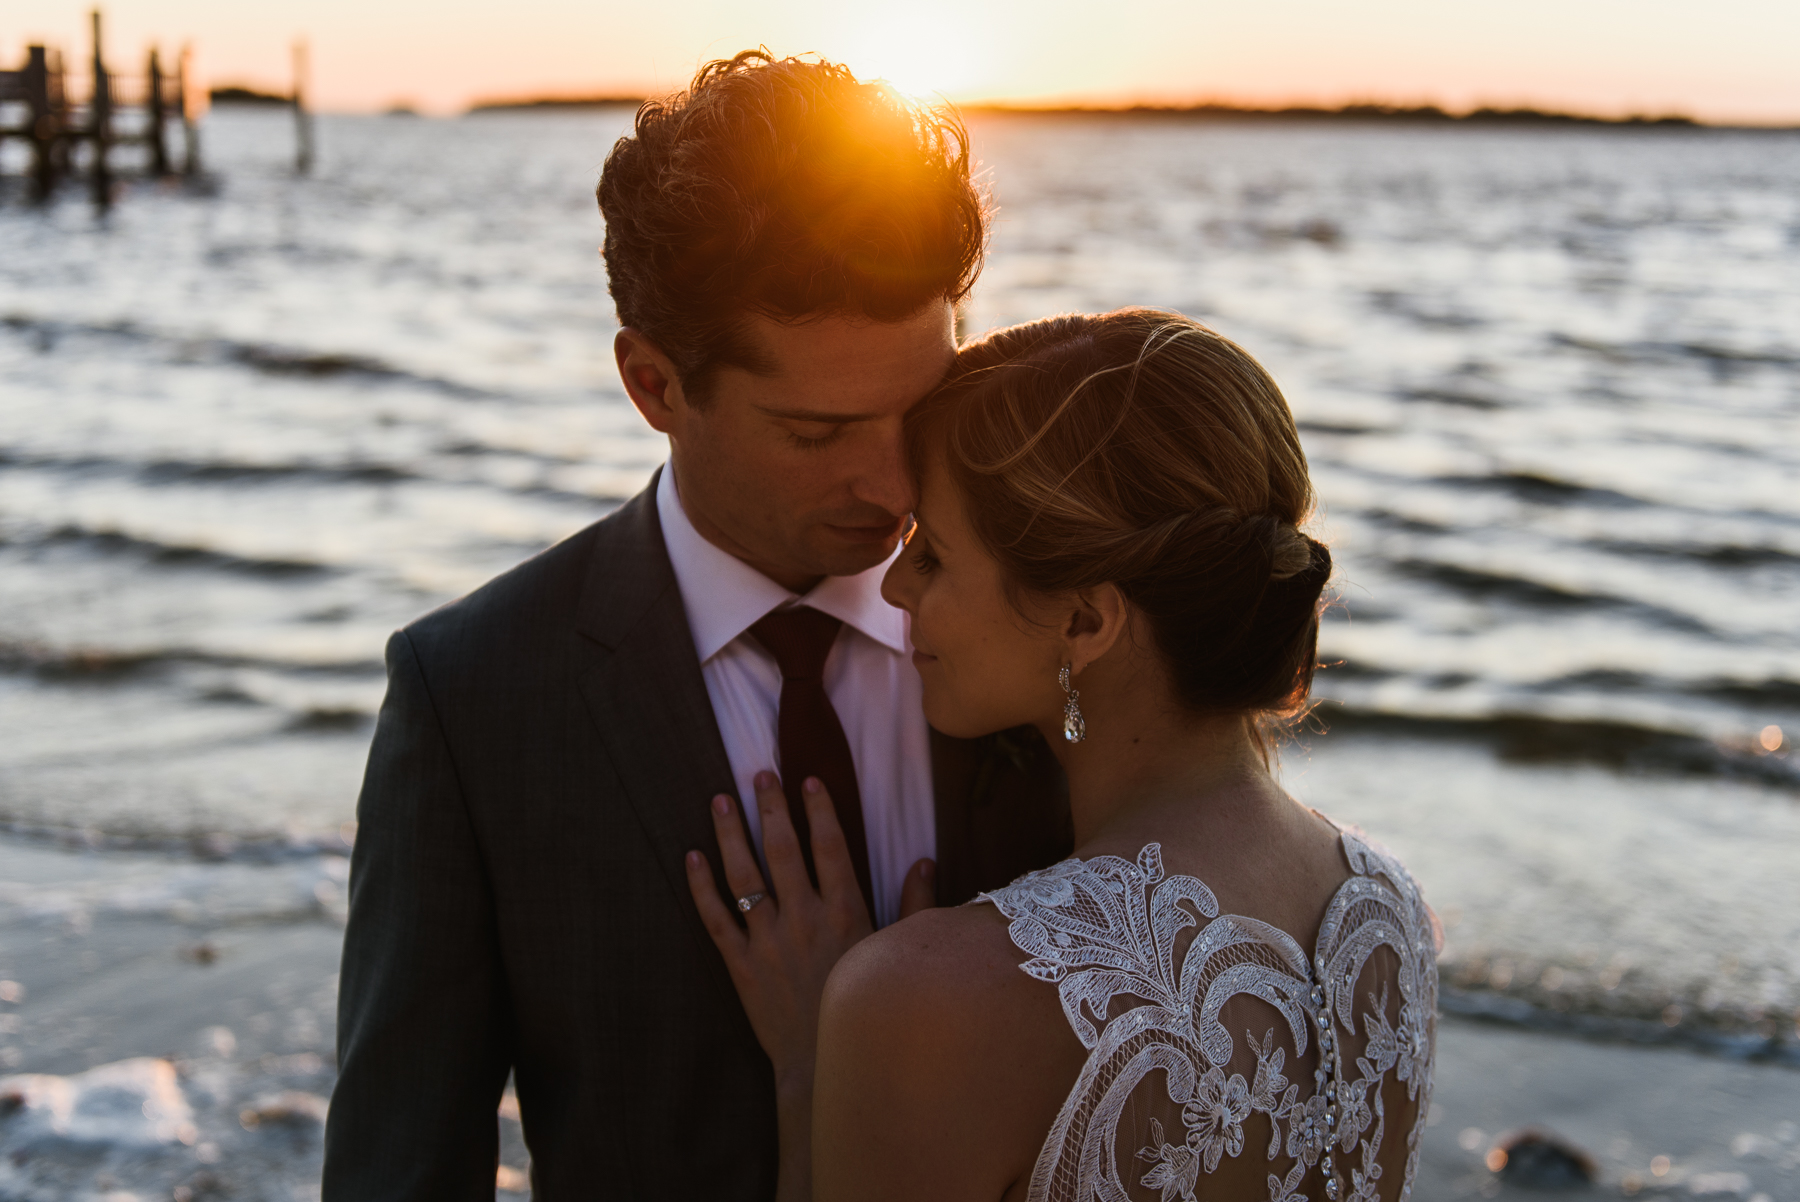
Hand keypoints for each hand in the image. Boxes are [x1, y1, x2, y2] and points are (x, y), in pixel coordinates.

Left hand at [685, 771, 935, 1085]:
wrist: (823, 1067)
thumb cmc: (866, 1007)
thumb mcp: (896, 954)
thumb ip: (914, 907)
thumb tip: (925, 863)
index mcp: (845, 912)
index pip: (829, 847)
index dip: (818, 810)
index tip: (808, 779)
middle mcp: (804, 919)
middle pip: (783, 850)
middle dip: (770, 807)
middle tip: (760, 773)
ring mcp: (768, 941)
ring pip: (744, 877)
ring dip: (730, 834)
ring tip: (719, 800)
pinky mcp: (740, 965)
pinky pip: (715, 919)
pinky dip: (701, 888)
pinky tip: (692, 857)